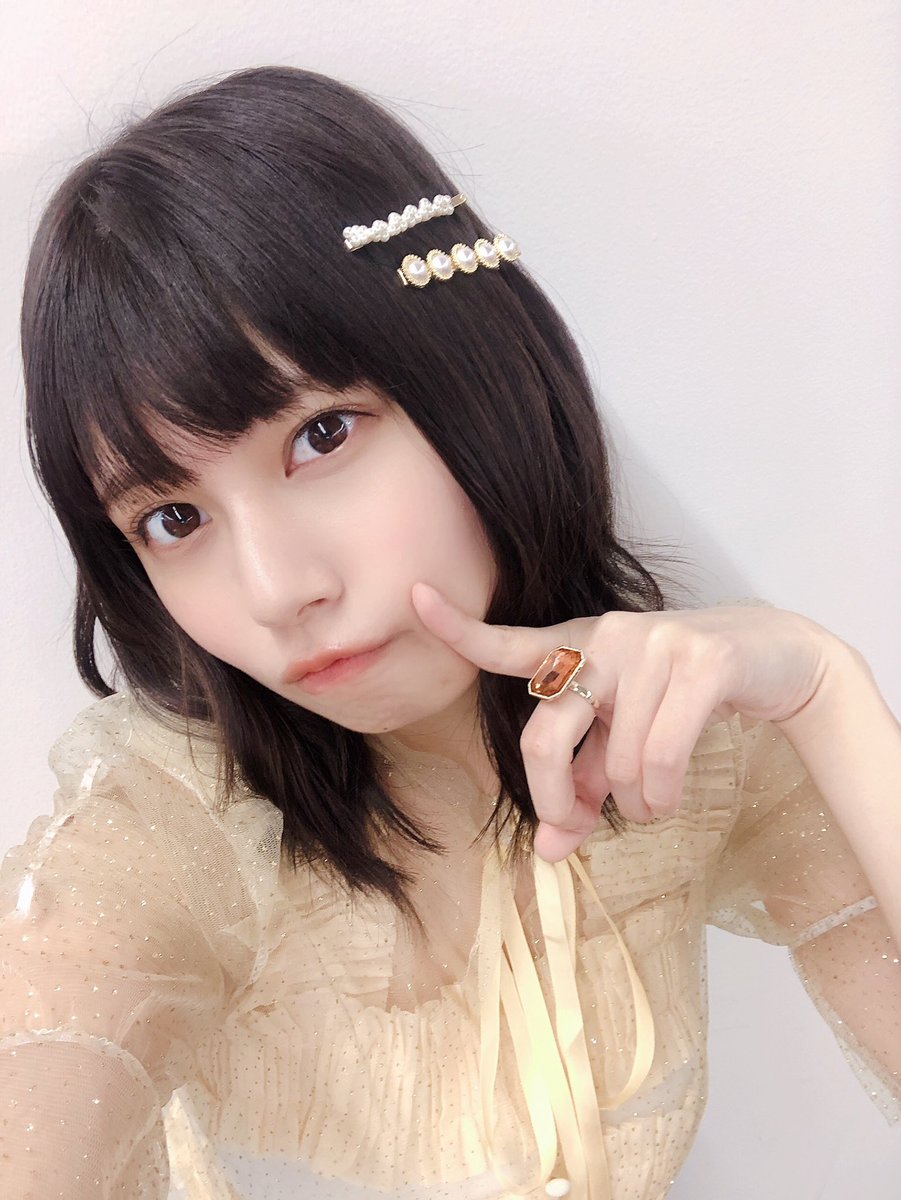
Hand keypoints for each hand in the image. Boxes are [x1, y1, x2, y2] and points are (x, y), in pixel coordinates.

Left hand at [411, 584, 840, 861]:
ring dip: (632, 804)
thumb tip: (549, 853)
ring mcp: (653, 644)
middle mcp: (605, 636)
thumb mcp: (621, 742)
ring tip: (650, 801)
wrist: (773, 659)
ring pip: (616, 763)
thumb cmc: (679, 701)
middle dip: (552, 800)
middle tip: (573, 827)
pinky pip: (660, 755)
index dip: (460, 627)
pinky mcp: (701, 661)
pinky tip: (666, 798)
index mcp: (576, 646)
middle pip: (545, 736)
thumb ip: (580, 788)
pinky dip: (661, 796)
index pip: (509, 642)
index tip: (415, 599)